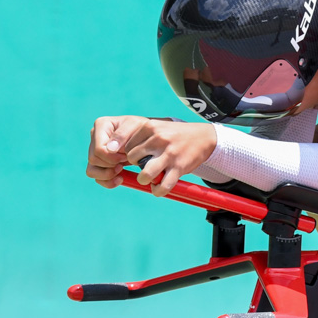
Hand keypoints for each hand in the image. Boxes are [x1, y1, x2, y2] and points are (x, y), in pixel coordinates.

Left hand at [87, 116, 216, 195]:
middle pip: (132, 159)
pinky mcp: (179, 167)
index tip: (130, 159)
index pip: (126, 145)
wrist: (203, 137)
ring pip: (145, 174)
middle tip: (141, 167)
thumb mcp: (156, 128)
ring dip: (143, 180)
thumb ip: (139, 137)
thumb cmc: (174, 135)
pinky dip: (158, 190)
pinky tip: (158, 188)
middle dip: (134, 166)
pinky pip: (163, 185)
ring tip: (148, 179)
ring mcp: (169, 154)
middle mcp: (158, 139)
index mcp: (150, 127)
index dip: (126, 155)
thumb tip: (114, 151)